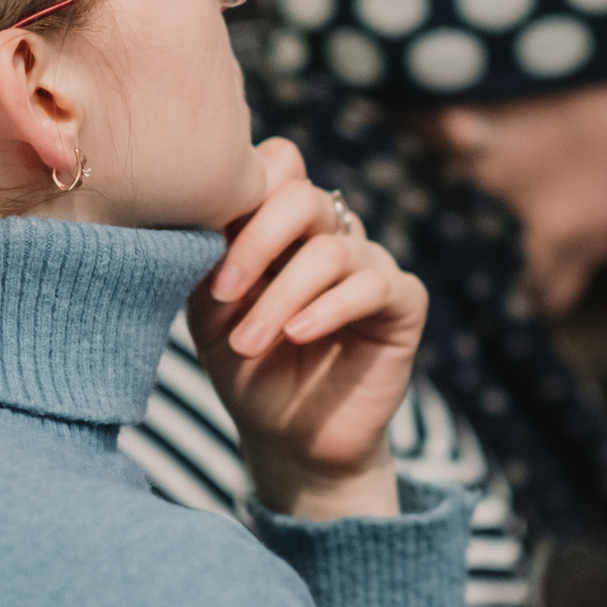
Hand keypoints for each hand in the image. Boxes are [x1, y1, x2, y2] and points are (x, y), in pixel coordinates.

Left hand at [190, 138, 424, 521]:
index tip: (204, 260)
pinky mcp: (403, 302)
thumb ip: (209, 259)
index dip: (241, 199)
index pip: (277, 167)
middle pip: (304, 196)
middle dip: (257, 242)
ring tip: (250, 342)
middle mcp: (331, 235)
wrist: (288, 439)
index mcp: (285, 225)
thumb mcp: (212, 312)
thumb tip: (203, 215)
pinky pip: (372, 286)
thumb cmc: (247, 369)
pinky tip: (297, 335)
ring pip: (332, 249)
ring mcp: (371, 264)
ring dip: (281, 297)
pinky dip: (328, 309)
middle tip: (223, 293)